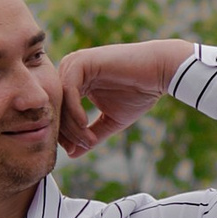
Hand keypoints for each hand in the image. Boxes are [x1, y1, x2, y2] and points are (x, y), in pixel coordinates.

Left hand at [53, 39, 195, 157]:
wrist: (160, 71)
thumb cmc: (138, 92)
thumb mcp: (110, 120)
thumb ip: (90, 134)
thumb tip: (71, 155)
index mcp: (74, 82)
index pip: (58, 110)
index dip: (63, 134)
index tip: (75, 150)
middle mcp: (70, 71)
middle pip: (56, 106)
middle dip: (66, 131)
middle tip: (83, 146)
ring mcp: (73, 64)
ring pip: (60, 101)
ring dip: (72, 125)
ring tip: (88, 140)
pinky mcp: (81, 62)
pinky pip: (69, 91)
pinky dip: (74, 111)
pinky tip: (85, 124)